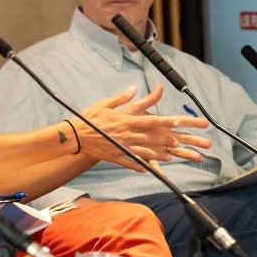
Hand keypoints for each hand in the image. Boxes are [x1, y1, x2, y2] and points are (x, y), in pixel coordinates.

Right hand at [77, 85, 210, 169]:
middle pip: (153, 138)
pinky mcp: (117, 157)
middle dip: (170, 140)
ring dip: (160, 154)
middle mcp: (128, 135)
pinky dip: (143, 165)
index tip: (180, 121)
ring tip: (172, 156)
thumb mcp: (105, 104)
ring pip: (147, 152)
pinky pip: (133, 162)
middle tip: (181, 142)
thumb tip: (134, 89)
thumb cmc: (89, 118)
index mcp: (127, 121)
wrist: (75, 136)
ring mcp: (123, 147)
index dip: (167, 121)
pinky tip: (151, 168)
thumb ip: (122, 98)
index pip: (152, 120)